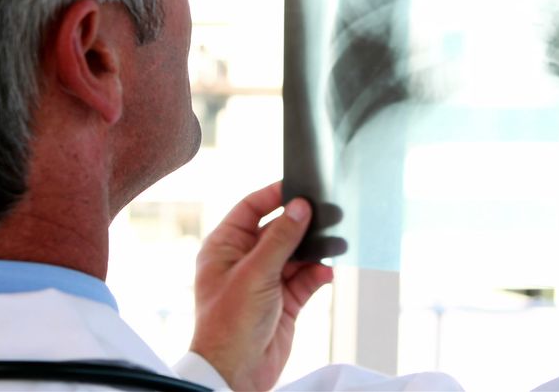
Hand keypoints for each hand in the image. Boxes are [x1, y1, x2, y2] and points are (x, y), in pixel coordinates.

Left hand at [190, 183, 333, 390]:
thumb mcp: (255, 273)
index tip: (299, 185)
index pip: (250, 209)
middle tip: (326, 212)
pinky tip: (328, 271)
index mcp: (224, 247)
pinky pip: (305, 278)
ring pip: (295, 254)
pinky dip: (318, 274)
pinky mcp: (284, 301)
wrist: (237, 373)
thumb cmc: (229, 324)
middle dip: (301, 225)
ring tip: (334, 242)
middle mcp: (244, 261)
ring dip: (313, 250)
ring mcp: (265, 281)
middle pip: (277, 230)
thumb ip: (281, 238)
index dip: (273, 195)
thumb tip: (300, 207)